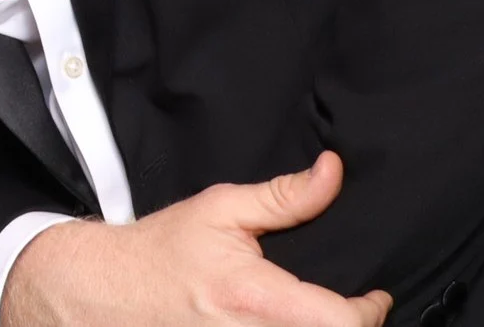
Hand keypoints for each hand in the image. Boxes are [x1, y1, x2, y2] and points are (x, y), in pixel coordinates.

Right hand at [3, 153, 390, 326]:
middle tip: (352, 307)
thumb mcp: (221, 209)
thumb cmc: (166, 249)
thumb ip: (284, 196)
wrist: (111, 290)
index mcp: (257, 297)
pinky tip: (291, 322)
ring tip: (322, 315)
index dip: (370, 313)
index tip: (372, 296)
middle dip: (351, 326)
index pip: (344, 323)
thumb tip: (332, 171)